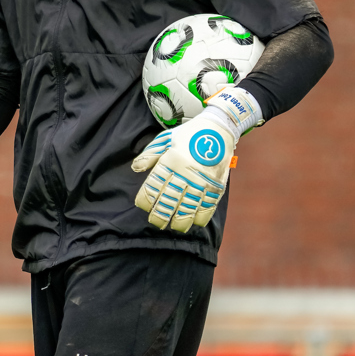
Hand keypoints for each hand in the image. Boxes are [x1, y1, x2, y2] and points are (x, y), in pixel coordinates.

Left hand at [131, 86, 261, 231]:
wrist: (219, 128)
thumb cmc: (189, 134)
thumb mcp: (166, 138)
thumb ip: (150, 154)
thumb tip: (135, 168)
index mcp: (171, 160)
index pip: (154, 185)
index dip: (146, 199)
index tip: (142, 206)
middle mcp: (186, 172)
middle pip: (170, 199)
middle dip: (161, 214)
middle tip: (155, 223)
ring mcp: (203, 180)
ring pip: (189, 206)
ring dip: (180, 220)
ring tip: (173, 227)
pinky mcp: (216, 185)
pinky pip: (208, 205)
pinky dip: (202, 216)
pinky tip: (195, 223)